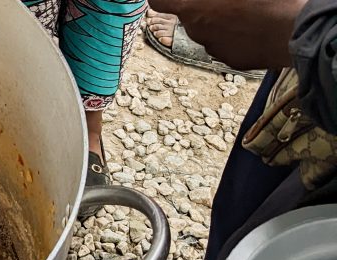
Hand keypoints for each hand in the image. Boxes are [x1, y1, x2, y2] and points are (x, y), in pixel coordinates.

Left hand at [149, 0, 307, 69]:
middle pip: (190, 16)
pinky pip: (228, 44)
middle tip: (229, 0)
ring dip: (222, 21)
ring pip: (211, 30)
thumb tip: (205, 0)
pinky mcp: (232, 60)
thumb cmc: (266, 2)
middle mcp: (197, 31)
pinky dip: (237, 36)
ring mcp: (214, 48)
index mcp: (193, 9)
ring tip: (251, 10)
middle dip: (204, 6)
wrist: (294, 30)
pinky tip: (257, 26)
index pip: (160, 1)